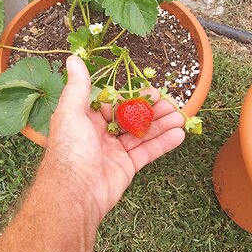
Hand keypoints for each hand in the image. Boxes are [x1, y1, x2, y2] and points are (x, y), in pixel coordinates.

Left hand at [39, 55, 185, 223]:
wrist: (75, 193)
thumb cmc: (70, 149)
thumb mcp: (71, 112)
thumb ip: (78, 86)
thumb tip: (73, 58)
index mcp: (87, 119)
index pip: (114, 103)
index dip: (134, 97)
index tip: (153, 90)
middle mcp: (100, 134)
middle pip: (131, 118)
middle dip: (152, 111)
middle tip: (172, 104)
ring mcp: (114, 151)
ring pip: (141, 134)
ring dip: (161, 126)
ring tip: (181, 117)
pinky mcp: (125, 168)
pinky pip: (146, 153)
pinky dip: (162, 144)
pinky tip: (179, 135)